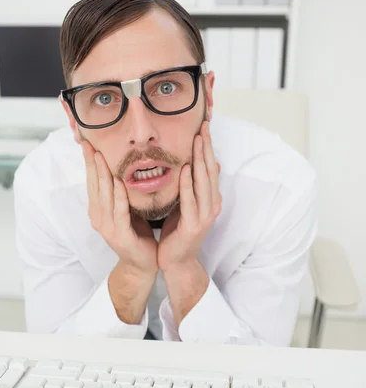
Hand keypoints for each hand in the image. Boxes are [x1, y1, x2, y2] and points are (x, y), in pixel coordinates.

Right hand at [82, 141, 157, 276]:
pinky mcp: (119, 235)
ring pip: (103, 196)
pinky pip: (119, 211)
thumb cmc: (137, 234)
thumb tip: (123, 168)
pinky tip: (119, 182)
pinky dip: (118, 196)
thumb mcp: (127, 208)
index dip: (89, 162)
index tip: (88, 142)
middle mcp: (98, 217)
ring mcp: (107, 227)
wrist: (143, 264)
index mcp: (99, 209)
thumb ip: (121, 192)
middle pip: (93, 185)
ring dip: (101, 175)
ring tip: (100, 156)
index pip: (92, 181)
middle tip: (88, 142)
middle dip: (91, 163)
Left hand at [157, 120, 221, 272]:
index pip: (210, 167)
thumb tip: (208, 163)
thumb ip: (194, 185)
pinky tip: (186, 169)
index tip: (203, 125)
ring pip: (203, 182)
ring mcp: (204, 216)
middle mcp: (212, 205)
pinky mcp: (193, 225)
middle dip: (207, 147)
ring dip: (200, 160)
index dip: (208, 147)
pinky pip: (190, 201)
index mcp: (210, 198)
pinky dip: (188, 184)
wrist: (176, 261)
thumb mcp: (187, 204)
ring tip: (197, 140)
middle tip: (203, 125)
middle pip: (210, 171)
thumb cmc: (178, 231)